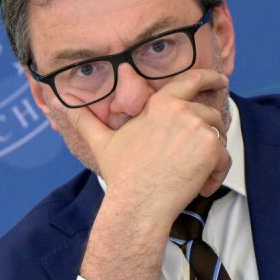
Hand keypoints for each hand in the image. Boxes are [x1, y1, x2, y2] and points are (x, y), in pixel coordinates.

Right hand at [62, 69, 231, 227]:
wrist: (139, 202)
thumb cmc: (122, 174)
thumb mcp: (101, 142)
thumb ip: (84, 120)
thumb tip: (55, 101)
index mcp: (160, 103)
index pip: (192, 79)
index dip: (211, 77)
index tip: (221, 80)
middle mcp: (182, 110)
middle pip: (210, 114)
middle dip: (210, 134)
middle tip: (201, 154)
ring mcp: (198, 128)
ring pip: (219, 137)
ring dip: (213, 157)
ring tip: (195, 177)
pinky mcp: (211, 149)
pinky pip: (224, 158)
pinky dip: (217, 174)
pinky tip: (201, 186)